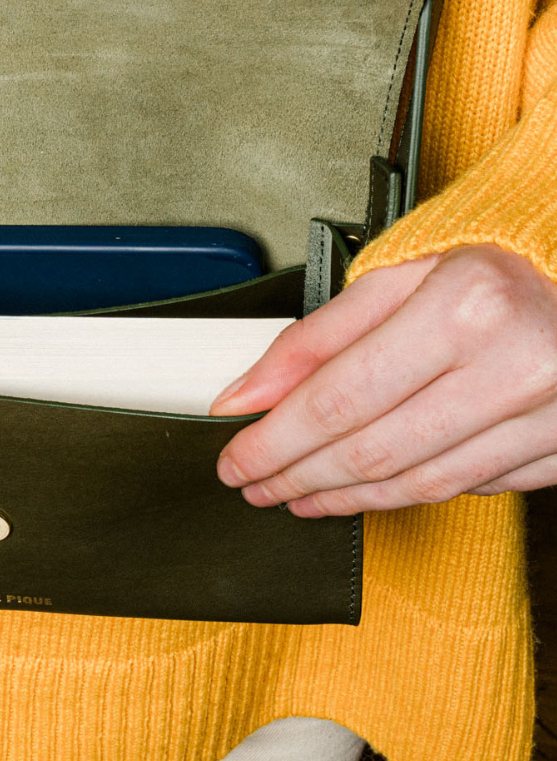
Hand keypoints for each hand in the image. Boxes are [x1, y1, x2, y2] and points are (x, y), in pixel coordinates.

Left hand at [209, 244, 556, 514]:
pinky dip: (406, 493)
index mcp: (464, 309)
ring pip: (418, 484)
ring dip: (344, 497)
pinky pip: (468, 488)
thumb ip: (317, 336)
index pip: (338, 399)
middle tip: (255, 485)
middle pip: (371, 451)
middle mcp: (512, 368)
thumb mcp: (398, 275)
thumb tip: (248, 394)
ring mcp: (547, 417)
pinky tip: (366, 488)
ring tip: (297, 493)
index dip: (274, 441)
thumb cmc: (495, 263)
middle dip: (297, 476)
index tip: (235, 459)